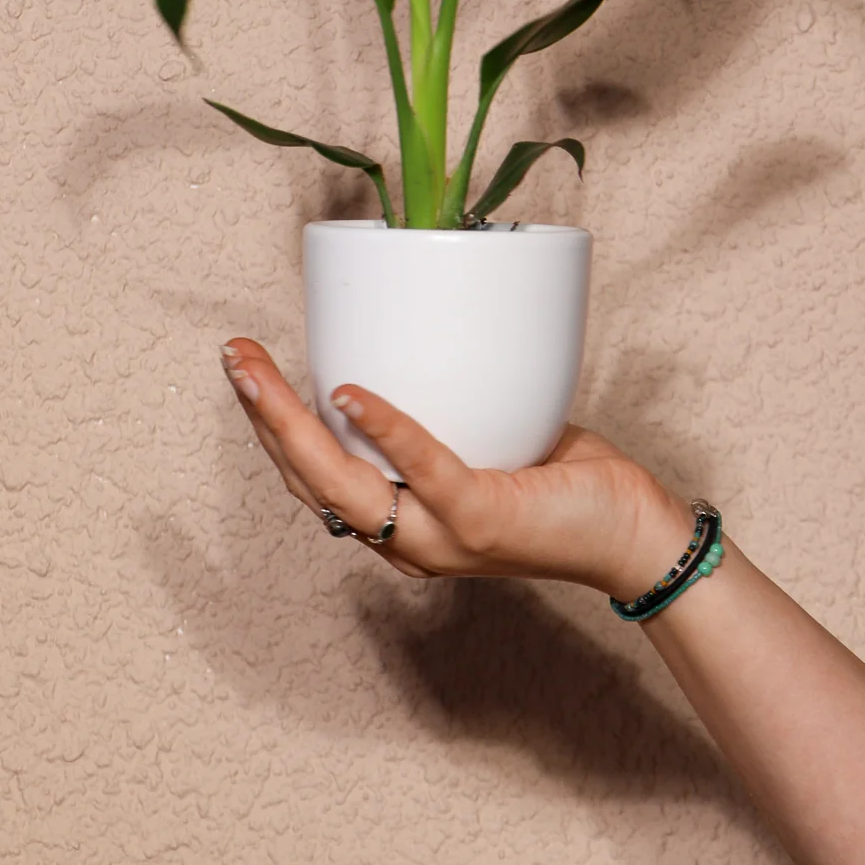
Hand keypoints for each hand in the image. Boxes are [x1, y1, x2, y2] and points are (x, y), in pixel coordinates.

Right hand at [220, 338, 693, 599]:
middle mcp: (405, 539)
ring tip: (257, 371)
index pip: (314, 477)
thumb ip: (441, 404)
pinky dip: (383, 427)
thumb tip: (409, 325)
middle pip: (309, 479)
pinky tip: (349, 393)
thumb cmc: (563, 482)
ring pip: (342, 481)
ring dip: (291, 422)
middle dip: (261, 415)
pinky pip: (421, 469)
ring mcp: (439, 535)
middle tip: (232, 355)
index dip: (270, 424)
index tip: (244, 366)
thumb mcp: (484, 437)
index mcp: (398, 521)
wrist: (631, 533)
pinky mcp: (479, 519)